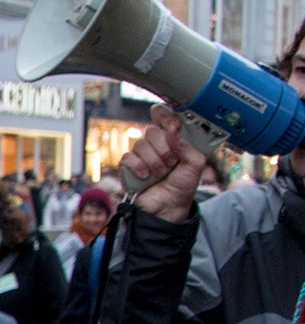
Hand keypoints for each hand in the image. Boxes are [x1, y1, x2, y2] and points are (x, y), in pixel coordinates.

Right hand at [120, 106, 204, 222]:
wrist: (168, 207)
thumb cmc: (182, 186)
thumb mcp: (196, 164)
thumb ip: (188, 145)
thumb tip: (172, 131)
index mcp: (172, 139)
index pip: (164, 117)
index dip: (165, 116)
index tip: (173, 125)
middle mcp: (155, 144)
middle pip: (152, 130)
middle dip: (164, 147)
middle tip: (172, 162)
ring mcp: (140, 155)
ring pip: (140, 144)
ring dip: (154, 160)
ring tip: (161, 173)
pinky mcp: (128, 166)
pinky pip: (128, 157)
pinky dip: (139, 167)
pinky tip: (146, 176)